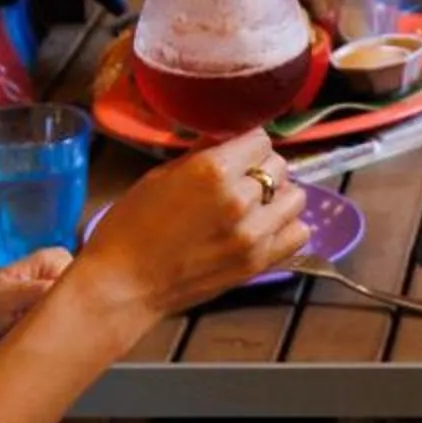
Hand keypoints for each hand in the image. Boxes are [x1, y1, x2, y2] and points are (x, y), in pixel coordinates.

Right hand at [80, 132, 308, 316]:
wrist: (122, 287)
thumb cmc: (130, 228)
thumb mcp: (159, 176)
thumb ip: (201, 153)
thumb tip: (227, 136)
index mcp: (213, 171)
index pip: (260, 138)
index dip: (247, 143)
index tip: (237, 151)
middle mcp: (240, 199)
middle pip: (279, 165)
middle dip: (260, 167)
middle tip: (240, 179)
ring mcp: (254, 235)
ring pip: (296, 197)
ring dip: (277, 196)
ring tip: (254, 204)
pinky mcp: (258, 263)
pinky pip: (299, 233)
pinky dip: (286, 226)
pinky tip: (264, 227)